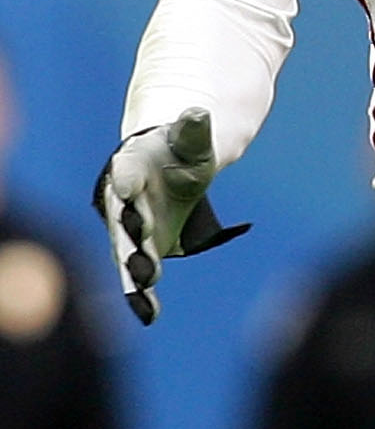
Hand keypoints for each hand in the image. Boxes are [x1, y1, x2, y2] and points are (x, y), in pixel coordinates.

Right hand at [94, 106, 247, 324]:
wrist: (170, 165)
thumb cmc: (181, 146)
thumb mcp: (191, 137)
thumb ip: (191, 129)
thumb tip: (197, 113)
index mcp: (131, 164)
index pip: (126, 170)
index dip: (126, 177)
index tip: (126, 186)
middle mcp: (123, 200)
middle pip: (123, 217)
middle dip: (130, 232)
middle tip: (137, 246)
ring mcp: (129, 227)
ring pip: (127, 251)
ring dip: (135, 269)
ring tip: (144, 288)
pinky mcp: (141, 249)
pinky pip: (138, 274)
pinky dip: (142, 295)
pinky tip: (149, 315)